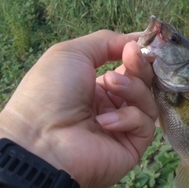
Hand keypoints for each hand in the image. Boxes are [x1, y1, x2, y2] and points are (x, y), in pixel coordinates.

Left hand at [0, 30, 157, 187]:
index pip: (130, 69)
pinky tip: (104, 121)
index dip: (138, 55)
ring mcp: (122, 128)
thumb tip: (137, 39)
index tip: (143, 43)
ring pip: (148, 101)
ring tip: (110, 84)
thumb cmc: (50, 92)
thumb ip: (107, 42)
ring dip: (132, 88)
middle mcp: (111, 107)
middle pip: (144, 83)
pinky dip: (127, 118)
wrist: (40, 139)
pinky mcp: (131, 147)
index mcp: (96, 87)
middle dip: (140, 67)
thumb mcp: (72, 53)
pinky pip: (144, 125)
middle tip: (131, 57)